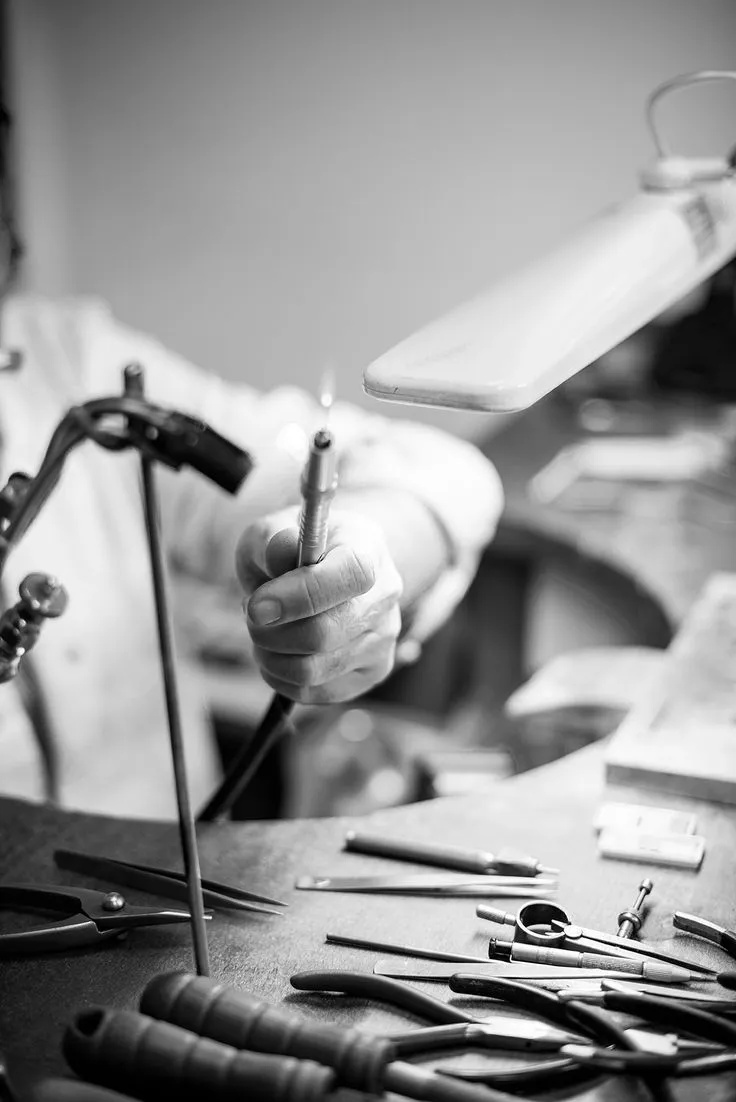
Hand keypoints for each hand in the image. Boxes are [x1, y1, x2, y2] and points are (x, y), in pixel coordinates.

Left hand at [235, 507, 403, 702]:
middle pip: (325, 634)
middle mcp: (385, 596)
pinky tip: (276, 651)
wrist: (322, 570)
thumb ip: (274, 539)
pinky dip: (279, 676)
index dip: (301, 596)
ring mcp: (384, 638)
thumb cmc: (294, 549)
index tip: (257, 606)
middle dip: (269, 631)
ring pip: (313, 670)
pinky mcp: (372, 672)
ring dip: (269, 654)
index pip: (351, 576)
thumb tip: (282, 554)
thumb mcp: (274, 529)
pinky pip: (313, 692)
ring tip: (263, 630)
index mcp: (368, 548)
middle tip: (251, 613)